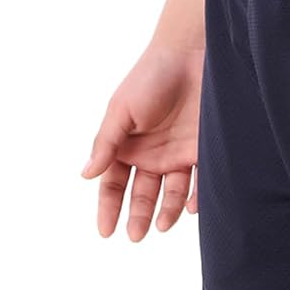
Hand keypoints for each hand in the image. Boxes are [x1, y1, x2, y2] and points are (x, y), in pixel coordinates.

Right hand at [82, 41, 203, 239]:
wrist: (192, 54)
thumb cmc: (151, 76)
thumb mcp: (121, 109)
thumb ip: (106, 143)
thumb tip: (86, 175)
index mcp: (127, 145)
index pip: (114, 184)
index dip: (109, 207)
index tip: (106, 231)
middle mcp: (152, 155)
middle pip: (142, 194)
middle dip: (137, 216)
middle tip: (136, 235)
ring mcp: (178, 155)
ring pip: (171, 194)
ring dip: (166, 212)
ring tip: (163, 225)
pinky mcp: (204, 152)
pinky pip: (201, 184)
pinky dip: (196, 198)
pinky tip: (190, 207)